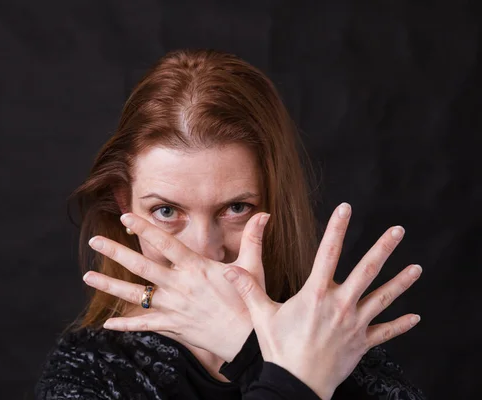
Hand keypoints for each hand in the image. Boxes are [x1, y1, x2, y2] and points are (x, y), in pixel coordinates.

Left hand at [82, 211, 270, 361]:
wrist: (246, 341)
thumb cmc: (250, 302)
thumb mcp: (253, 268)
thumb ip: (253, 239)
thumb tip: (264, 214)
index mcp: (196, 268)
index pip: (165, 243)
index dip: (144, 228)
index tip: (125, 216)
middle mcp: (180, 286)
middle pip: (142, 266)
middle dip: (116, 252)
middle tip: (94, 240)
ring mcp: (173, 308)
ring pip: (136, 295)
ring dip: (110, 285)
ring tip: (87, 277)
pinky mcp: (172, 327)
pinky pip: (144, 325)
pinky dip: (125, 324)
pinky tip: (107, 323)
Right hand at [223, 203, 421, 399]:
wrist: (297, 385)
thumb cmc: (280, 350)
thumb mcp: (262, 316)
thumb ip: (248, 289)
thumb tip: (230, 270)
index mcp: (316, 295)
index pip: (328, 253)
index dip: (336, 228)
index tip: (345, 209)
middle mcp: (340, 305)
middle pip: (366, 271)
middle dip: (382, 248)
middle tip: (398, 231)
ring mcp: (354, 324)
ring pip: (383, 298)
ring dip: (401, 282)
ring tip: (416, 268)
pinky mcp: (362, 343)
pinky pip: (385, 332)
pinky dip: (401, 325)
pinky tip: (415, 317)